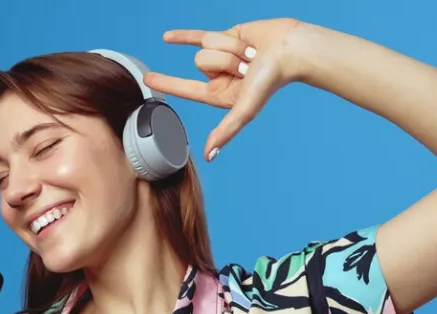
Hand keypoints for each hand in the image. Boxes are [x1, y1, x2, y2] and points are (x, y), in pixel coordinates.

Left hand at [145, 17, 303, 159]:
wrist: (289, 49)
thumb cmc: (271, 81)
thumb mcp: (245, 109)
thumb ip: (226, 131)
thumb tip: (209, 155)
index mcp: (220, 94)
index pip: (187, 89)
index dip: (166, 83)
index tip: (147, 80)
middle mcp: (219, 76)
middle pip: (202, 62)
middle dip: (226, 60)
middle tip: (247, 66)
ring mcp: (221, 55)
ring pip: (208, 46)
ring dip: (231, 47)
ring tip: (251, 54)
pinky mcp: (227, 36)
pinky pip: (201, 35)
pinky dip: (184, 36)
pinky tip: (166, 38)